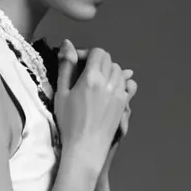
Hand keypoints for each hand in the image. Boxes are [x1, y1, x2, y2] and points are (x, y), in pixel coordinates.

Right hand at [54, 41, 134, 171]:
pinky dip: (123, 82)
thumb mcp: (61, 92)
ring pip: (119, 70)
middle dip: (97, 61)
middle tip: (84, 73)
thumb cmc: (69, 122)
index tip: (77, 64)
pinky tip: (113, 88)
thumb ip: (66, 66)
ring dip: (108, 71)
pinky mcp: (124, 104)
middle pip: (109, 59)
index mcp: (92, 77)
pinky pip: (129, 85)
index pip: (97, 52)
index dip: (86, 54)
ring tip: (96, 82)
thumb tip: (68, 43)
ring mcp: (119, 93)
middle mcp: (109, 82)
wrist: (85, 147)